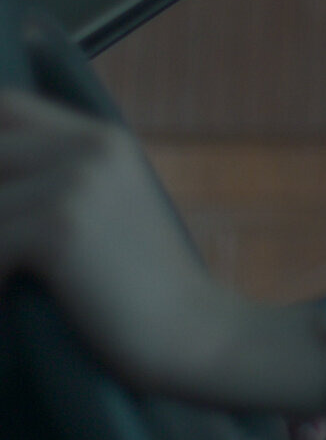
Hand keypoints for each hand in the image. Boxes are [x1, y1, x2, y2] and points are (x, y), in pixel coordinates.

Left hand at [0, 88, 241, 393]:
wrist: (193, 332)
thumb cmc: (142, 286)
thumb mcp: (109, 209)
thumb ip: (57, 178)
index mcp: (102, 139)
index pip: (5, 106)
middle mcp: (89, 147)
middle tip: (5, 244)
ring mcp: (75, 182)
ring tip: (8, 273)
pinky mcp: (59, 227)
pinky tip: (9, 296)